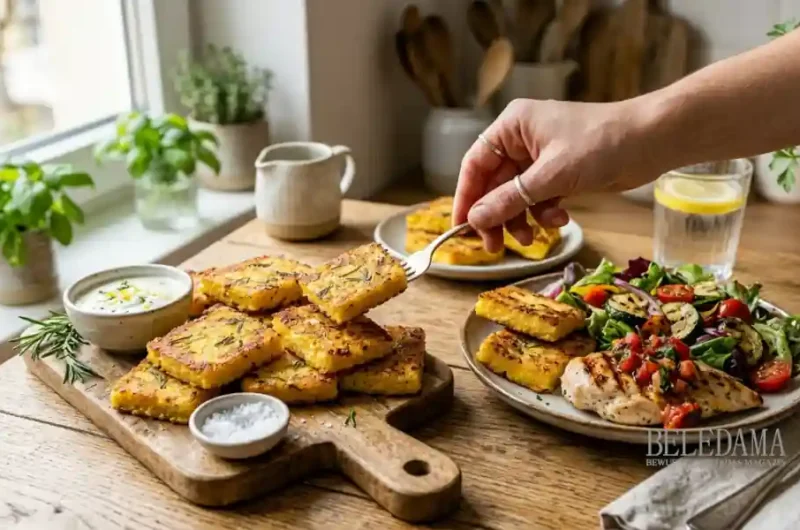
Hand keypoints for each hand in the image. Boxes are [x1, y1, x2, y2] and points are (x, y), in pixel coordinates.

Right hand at [453, 98, 661, 251]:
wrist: (652, 140)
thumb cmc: (601, 144)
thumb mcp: (551, 175)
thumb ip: (511, 199)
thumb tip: (475, 219)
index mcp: (512, 126)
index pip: (475, 164)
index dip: (466, 198)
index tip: (461, 229)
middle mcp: (521, 139)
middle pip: (493, 184)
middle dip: (497, 215)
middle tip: (496, 247)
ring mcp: (540, 157)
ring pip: (515, 196)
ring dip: (521, 219)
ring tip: (533, 239)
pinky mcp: (559, 172)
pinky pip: (538, 198)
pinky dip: (543, 213)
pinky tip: (559, 220)